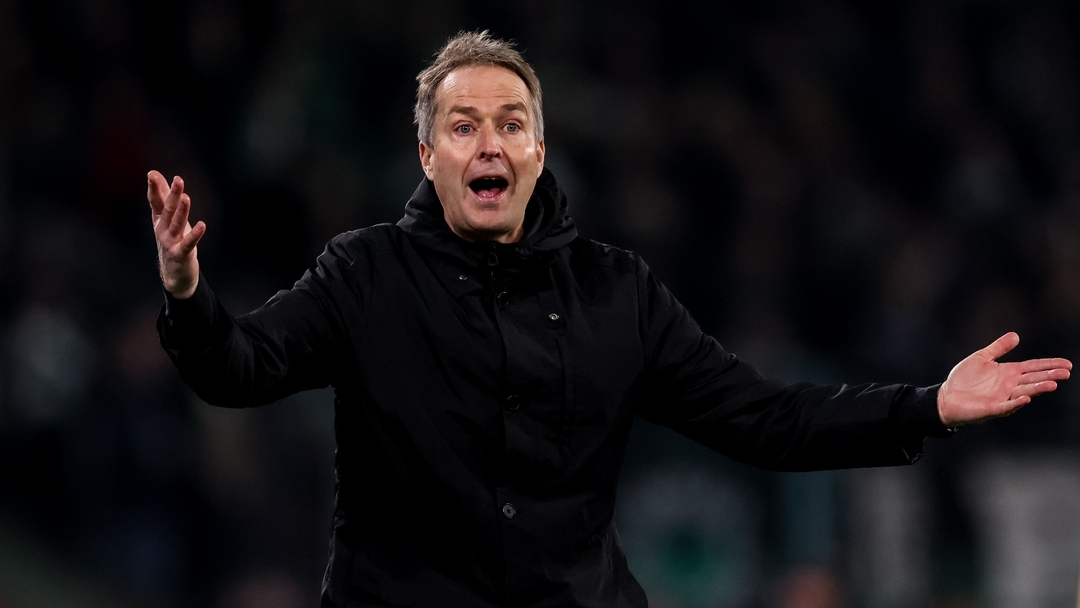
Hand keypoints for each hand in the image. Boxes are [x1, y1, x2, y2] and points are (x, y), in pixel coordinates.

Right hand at [148, 170, 205, 298]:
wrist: (174, 272)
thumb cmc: (172, 240)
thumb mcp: (166, 218)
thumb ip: (162, 196)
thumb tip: (155, 174)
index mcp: (159, 220)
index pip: (155, 201)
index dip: (154, 188)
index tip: (152, 174)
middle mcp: (162, 230)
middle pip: (168, 210)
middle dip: (172, 195)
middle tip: (178, 180)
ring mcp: (170, 242)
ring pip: (177, 224)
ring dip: (182, 211)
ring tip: (186, 198)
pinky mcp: (180, 254)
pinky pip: (188, 243)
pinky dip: (195, 234)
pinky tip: (202, 225)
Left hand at [937, 332, 1071, 426]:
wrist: (947, 397)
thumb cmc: (963, 379)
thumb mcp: (982, 358)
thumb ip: (998, 347)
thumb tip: (1016, 335)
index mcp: (1008, 372)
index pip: (1033, 367)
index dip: (1049, 365)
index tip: (1067, 364)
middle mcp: (1009, 385)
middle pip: (1033, 379)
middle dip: (1049, 376)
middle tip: (1066, 373)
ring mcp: (1003, 397)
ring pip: (1024, 392)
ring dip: (1038, 389)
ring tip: (1052, 384)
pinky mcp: (992, 408)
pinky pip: (1006, 406)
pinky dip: (1016, 402)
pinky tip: (1025, 398)